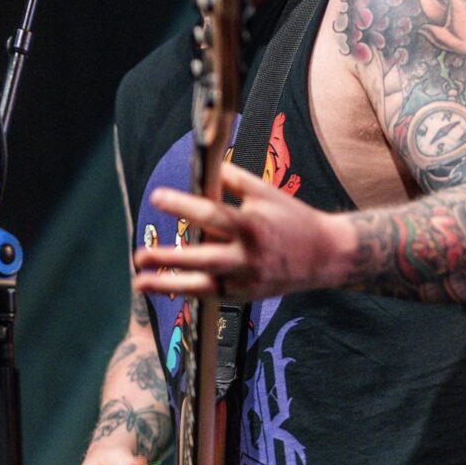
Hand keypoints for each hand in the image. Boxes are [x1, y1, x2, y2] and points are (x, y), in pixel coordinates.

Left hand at [133, 161, 349, 300]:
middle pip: (202, 258)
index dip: (183, 205)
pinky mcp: (247, 295)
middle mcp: (248, 256)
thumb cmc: (294, 218)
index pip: (212, 214)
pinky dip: (189, 290)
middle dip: (168, 258)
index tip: (156, 198)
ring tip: (140, 282)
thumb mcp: (267, 192)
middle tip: (139, 255)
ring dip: (169, 284)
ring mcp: (247, 280)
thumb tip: (205, 169)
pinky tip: (165, 287)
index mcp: (252, 225)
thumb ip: (234, 180)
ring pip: (203, 285)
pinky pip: (213, 294)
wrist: (327, 256)